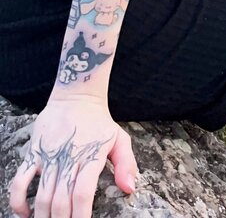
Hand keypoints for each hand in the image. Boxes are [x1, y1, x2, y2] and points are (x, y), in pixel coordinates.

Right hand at [9, 95, 138, 217]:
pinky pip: (20, 180)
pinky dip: (18, 200)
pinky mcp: (33, 152)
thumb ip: (127, 164)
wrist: (76, 95)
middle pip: (61, 199)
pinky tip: (25, 213)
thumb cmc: (100, 122)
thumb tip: (130, 189)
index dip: (80, 216)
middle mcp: (68, 157)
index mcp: (90, 156)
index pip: (82, 193)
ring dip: (43, 216)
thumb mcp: (120, 138)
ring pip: (42, 194)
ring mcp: (49, 155)